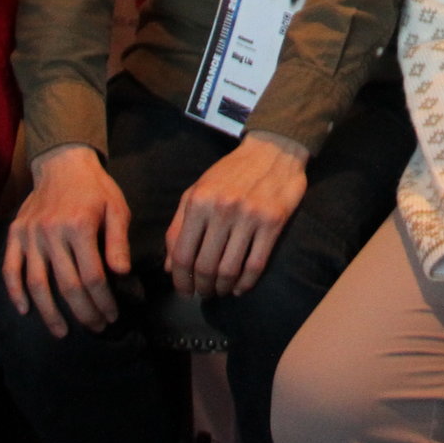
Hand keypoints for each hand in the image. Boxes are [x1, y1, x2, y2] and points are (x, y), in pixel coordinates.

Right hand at [2, 143, 130, 337]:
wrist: (63, 164)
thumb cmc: (95, 188)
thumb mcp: (116, 208)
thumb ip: (118, 242)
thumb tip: (122, 273)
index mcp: (79, 227)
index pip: (92, 276)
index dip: (103, 301)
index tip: (111, 316)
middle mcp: (51, 233)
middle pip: (66, 285)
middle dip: (83, 312)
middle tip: (95, 328)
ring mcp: (30, 236)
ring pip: (37, 283)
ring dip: (49, 312)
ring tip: (62, 332)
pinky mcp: (15, 235)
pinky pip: (11, 269)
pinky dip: (15, 292)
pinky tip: (26, 310)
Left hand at [165, 133, 307, 299]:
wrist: (273, 150)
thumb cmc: (231, 172)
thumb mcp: (197, 191)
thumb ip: (178, 227)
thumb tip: (170, 267)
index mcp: (199, 201)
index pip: (183, 254)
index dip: (180, 280)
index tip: (184, 291)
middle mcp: (222, 209)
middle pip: (205, 266)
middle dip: (202, 287)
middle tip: (203, 293)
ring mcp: (249, 216)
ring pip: (230, 270)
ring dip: (222, 288)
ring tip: (221, 290)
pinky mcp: (273, 223)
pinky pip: (256, 264)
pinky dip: (246, 283)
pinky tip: (240, 287)